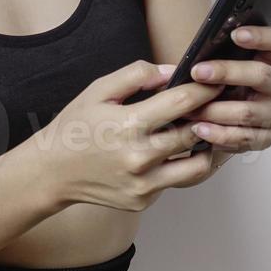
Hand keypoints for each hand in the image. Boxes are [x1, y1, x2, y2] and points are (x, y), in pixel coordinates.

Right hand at [33, 60, 222, 211]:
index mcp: (128, 124)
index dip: (206, 90)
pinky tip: (178, 151)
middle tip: (218, 105)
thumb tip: (172, 71)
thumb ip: (136, 75)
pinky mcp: (144, 199)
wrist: (52, 172)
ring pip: (197, 165)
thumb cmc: (75, 128)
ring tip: (204, 131)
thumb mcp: (98, 90)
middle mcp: (139, 157)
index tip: (218, 82)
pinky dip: (183, 165)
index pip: (183, 102)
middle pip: (195, 133)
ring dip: (205, 147)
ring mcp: (143, 183)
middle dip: (211, 117)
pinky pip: (176, 181)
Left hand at [183, 25, 270, 156]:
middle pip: (260, 75)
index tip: (236, 34)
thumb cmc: (220, 91)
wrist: (223, 125)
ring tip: (191, 110)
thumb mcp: (217, 72)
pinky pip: (243, 137)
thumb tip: (172, 69)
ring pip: (248, 111)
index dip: (260, 36)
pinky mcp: (267, 137)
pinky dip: (219, 135)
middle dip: (227, 72)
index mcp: (269, 60)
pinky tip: (200, 130)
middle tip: (198, 72)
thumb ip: (203, 64)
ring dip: (216, 110)